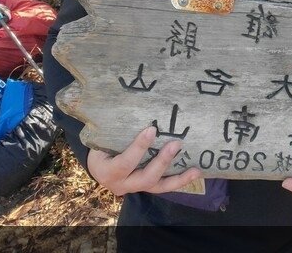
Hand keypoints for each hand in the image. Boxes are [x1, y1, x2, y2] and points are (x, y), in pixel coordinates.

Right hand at [87, 126, 201, 195]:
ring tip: (195, 170)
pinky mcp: (146, 188)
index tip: (152, 129)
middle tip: (176, 144)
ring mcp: (135, 188)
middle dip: (162, 161)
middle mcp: (121, 184)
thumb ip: (116, 129)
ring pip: (158, 187)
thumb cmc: (100, 146)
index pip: (125, 162)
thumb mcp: (101, 139)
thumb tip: (134, 104)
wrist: (97, 165)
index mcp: (107, 171)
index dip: (139, 147)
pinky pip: (163, 187)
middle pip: (145, 178)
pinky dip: (179, 181)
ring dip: (178, 178)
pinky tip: (194, 172)